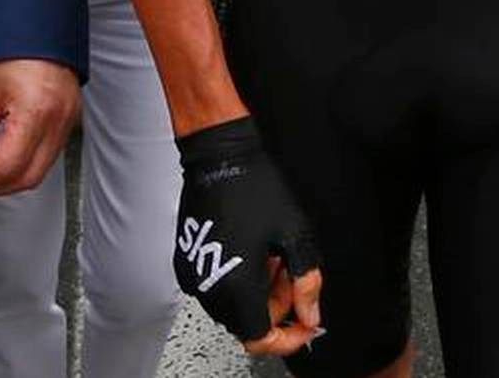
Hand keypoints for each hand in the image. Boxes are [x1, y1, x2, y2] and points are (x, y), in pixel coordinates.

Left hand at [0, 58, 79, 196]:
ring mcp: (69, 123)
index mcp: (36, 112)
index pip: (7, 166)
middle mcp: (58, 121)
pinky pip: (49, 157)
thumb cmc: (17, 54)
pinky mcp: (70, 122)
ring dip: (9, 179)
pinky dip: (24, 165)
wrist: (42, 34)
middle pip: (28, 178)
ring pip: (40, 172)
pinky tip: (6, 158)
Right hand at [173, 117, 322, 357]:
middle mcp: (208, 289)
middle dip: (277, 305)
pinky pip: (218, 287)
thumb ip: (306, 282)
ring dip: (259, 291)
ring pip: (233, 306)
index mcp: (235, 287)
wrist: (220, 158)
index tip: (306, 325)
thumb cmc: (256, 189)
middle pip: (246, 322)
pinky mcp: (187, 265)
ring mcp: (193, 278)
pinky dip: (240, 279)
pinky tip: (254, 250)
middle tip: (292, 271)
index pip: (259, 339)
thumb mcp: (295, 235)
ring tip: (274, 253)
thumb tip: (311, 316)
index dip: (287, 338)